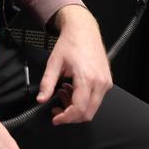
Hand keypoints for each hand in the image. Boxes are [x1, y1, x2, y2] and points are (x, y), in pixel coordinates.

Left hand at [37, 4, 111, 124]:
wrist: (83, 30)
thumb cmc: (70, 43)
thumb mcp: (53, 63)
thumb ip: (47, 84)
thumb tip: (41, 99)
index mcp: (87, 78)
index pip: (79, 109)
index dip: (66, 118)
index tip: (55, 119)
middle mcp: (100, 82)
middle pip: (88, 113)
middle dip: (70, 116)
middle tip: (57, 109)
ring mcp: (106, 82)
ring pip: (93, 108)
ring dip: (76, 107)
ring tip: (63, 92)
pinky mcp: (107, 81)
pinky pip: (97, 99)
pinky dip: (83, 100)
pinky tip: (72, 89)